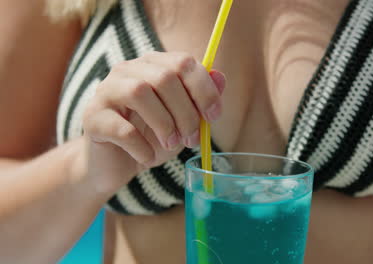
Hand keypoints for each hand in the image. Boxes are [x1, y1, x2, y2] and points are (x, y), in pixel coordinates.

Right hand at [80, 51, 224, 195]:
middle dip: (186, 113)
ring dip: (164, 125)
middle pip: (164, 77)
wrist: (115, 164)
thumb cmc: (152, 138)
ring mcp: (106, 90)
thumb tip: (221, 77)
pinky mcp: (92, 117)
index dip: (204, 89)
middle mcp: (127, 70)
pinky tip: (147, 157)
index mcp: (153, 65)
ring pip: (140, 93)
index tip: (213, 117)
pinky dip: (142, 147)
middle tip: (192, 139)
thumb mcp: (183, 120)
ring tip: (171, 145)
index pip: (183, 62)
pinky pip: (122, 128)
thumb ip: (201, 99)